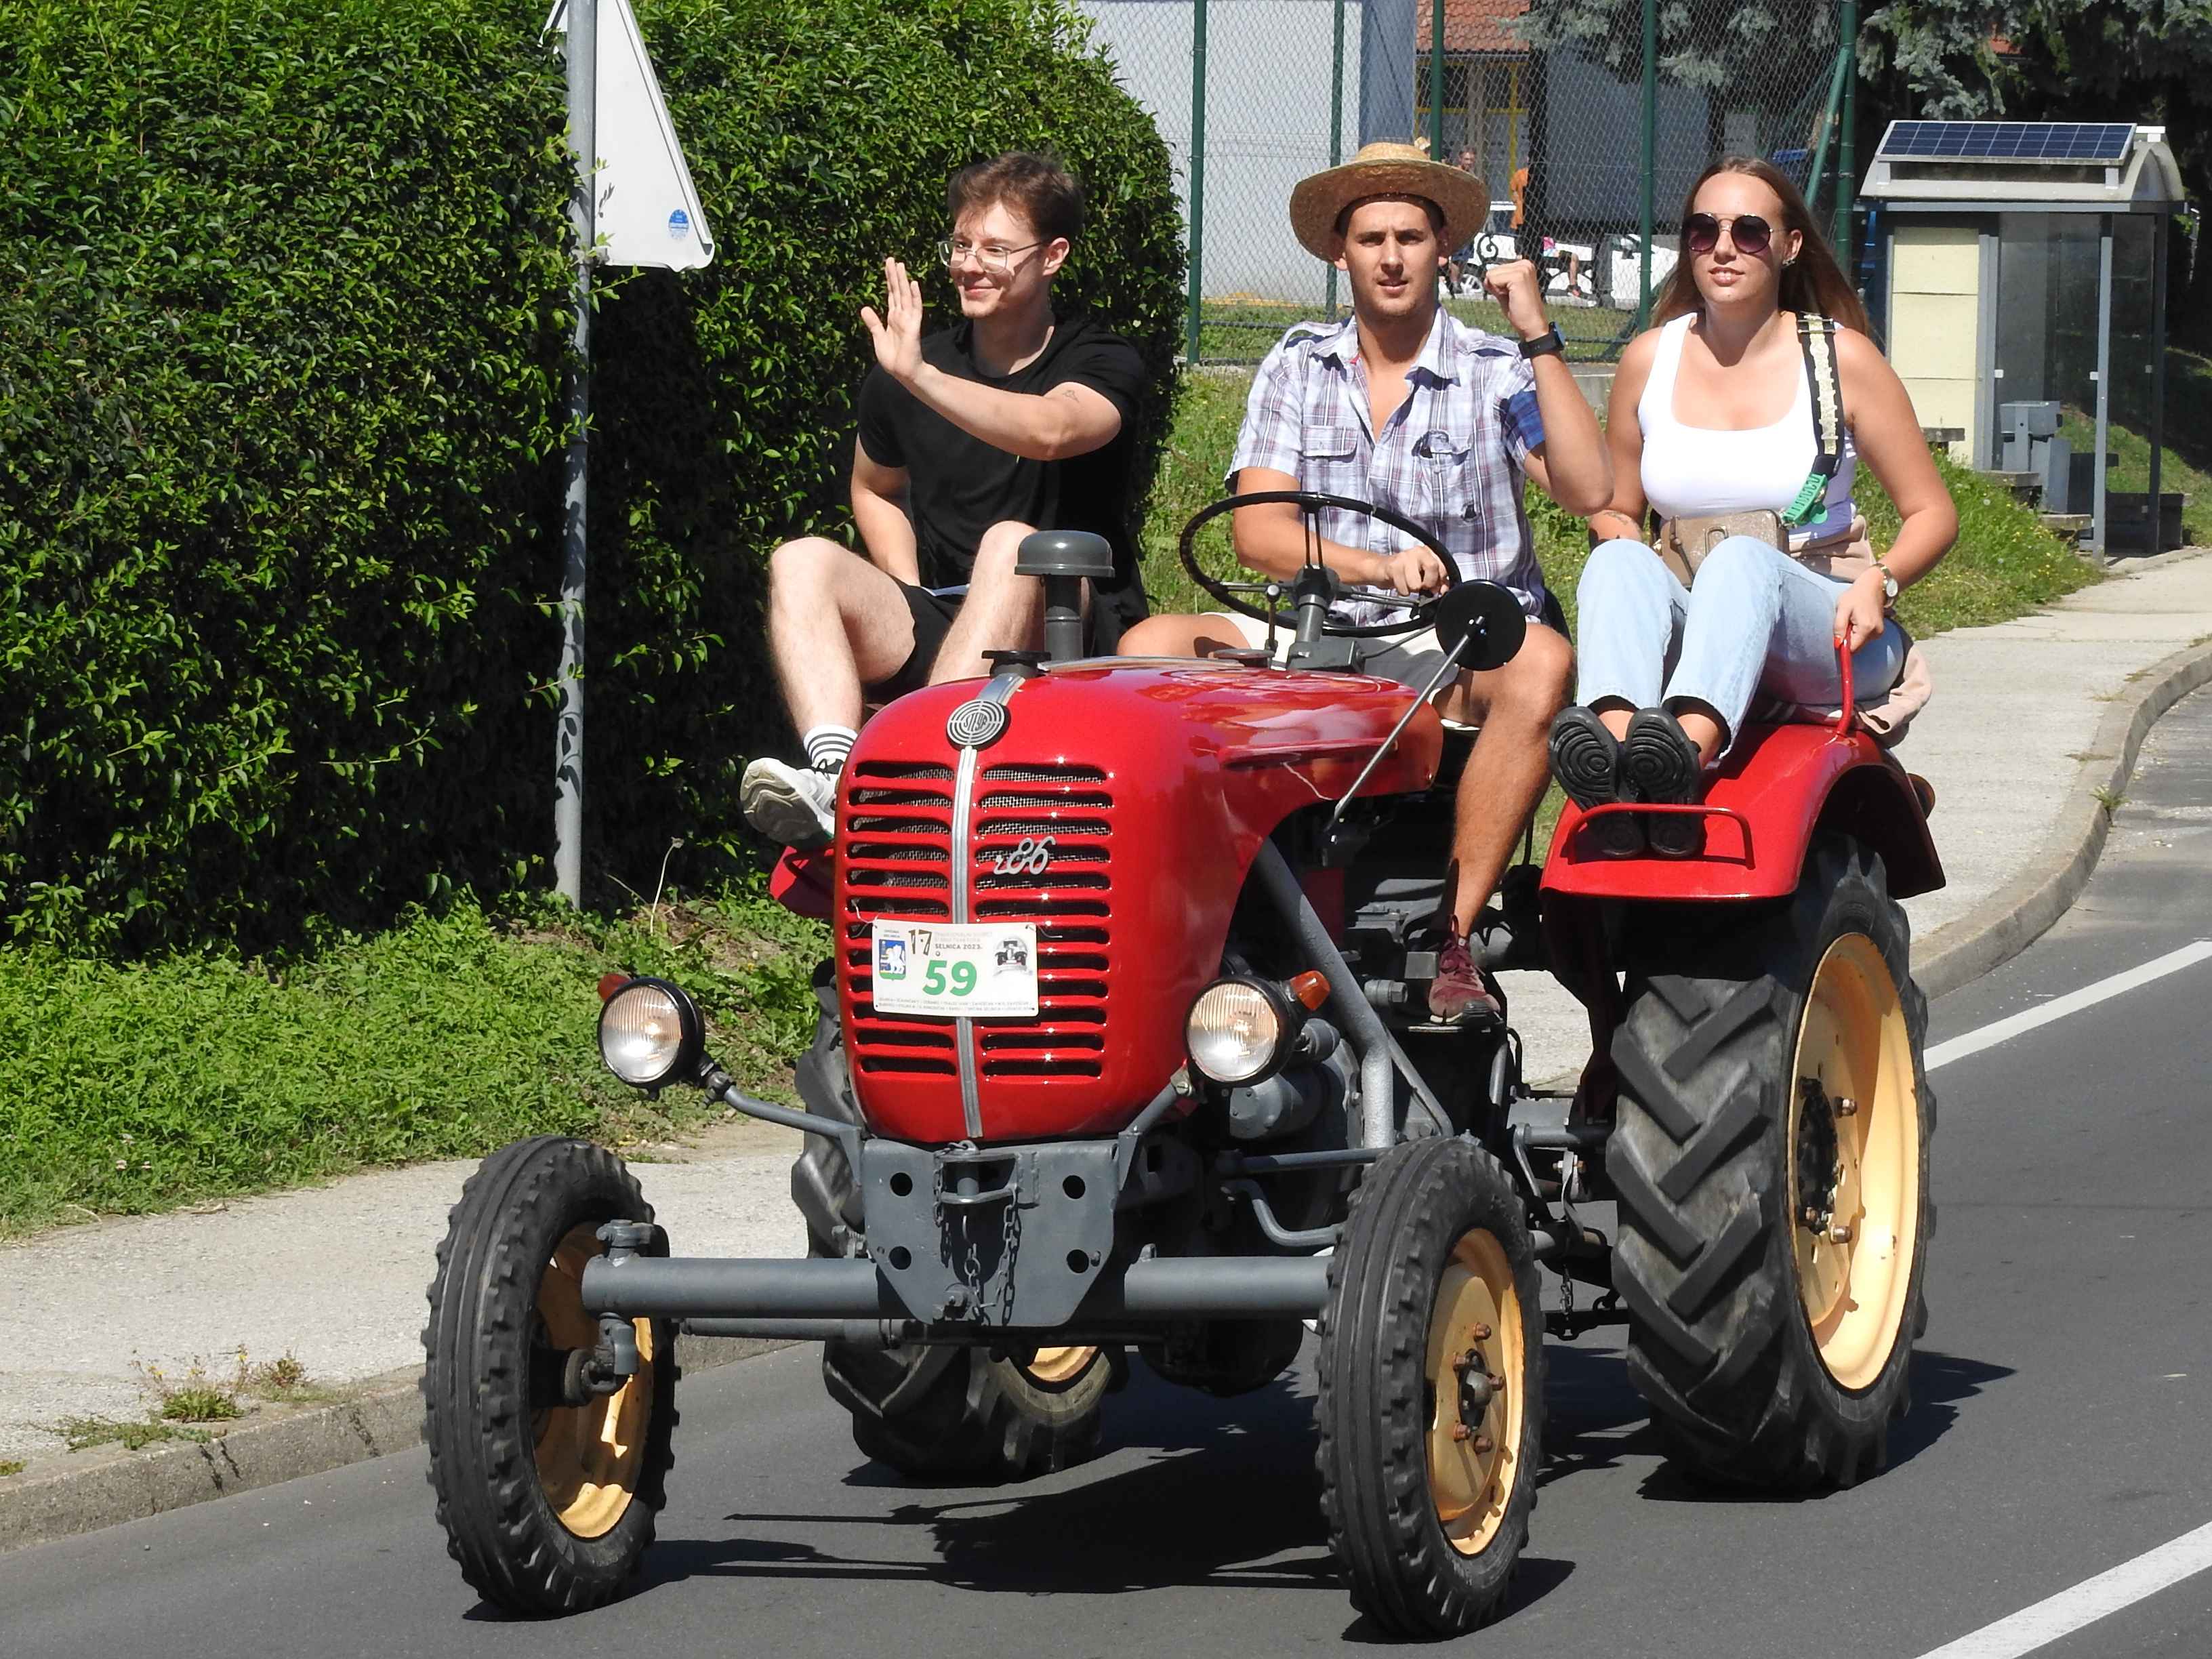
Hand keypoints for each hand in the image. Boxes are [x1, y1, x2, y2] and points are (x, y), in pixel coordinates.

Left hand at [860, 257, 924, 384]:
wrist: (903, 372)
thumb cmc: (893, 358)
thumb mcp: (878, 337)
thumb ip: (873, 323)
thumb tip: (864, 307)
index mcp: (893, 318)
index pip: (891, 295)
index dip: (889, 280)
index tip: (887, 266)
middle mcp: (901, 316)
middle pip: (897, 291)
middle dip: (894, 275)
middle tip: (891, 259)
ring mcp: (908, 320)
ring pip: (905, 296)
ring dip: (903, 281)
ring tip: (900, 265)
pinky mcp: (913, 327)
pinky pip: (915, 309)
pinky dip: (915, 296)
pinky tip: (913, 284)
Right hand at [1375, 545, 1450, 596]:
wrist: (1381, 569)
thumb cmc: (1405, 572)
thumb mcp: (1424, 575)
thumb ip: (1438, 581)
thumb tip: (1443, 590)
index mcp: (1429, 551)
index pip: (1443, 566)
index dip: (1440, 580)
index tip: (1435, 587)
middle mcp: (1418, 550)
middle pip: (1432, 567)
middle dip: (1428, 583)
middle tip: (1421, 586)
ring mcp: (1405, 557)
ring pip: (1416, 583)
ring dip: (1412, 589)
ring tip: (1408, 584)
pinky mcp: (1393, 566)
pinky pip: (1404, 588)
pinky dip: (1403, 591)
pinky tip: (1400, 585)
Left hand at [1481, 258, 1548, 340]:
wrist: (1532, 324)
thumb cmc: (1522, 311)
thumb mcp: (1505, 292)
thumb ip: (1496, 282)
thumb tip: (1486, 277)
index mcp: (1524, 266)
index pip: (1496, 269)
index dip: (1497, 284)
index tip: (1511, 294)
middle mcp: (1525, 264)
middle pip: (1492, 271)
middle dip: (1497, 286)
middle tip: (1511, 297)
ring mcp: (1523, 269)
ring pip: (1491, 275)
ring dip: (1498, 289)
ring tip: (1512, 297)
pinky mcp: (1518, 276)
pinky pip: (1493, 280)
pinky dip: (1498, 291)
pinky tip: (1511, 297)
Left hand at [1834, 572, 1887, 651]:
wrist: (1875, 585)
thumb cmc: (1856, 595)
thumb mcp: (1842, 608)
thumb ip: (1839, 626)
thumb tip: (1837, 644)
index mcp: (1866, 628)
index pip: (1852, 649)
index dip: (1842, 645)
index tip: (1838, 634)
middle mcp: (1876, 633)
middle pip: (1856, 647)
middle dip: (1847, 639)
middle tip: (1846, 622)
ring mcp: (1879, 632)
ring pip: (1860, 643)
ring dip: (1853, 636)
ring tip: (1852, 619)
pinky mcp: (1879, 631)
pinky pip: (1865, 638)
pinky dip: (1858, 633)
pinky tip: (1858, 620)